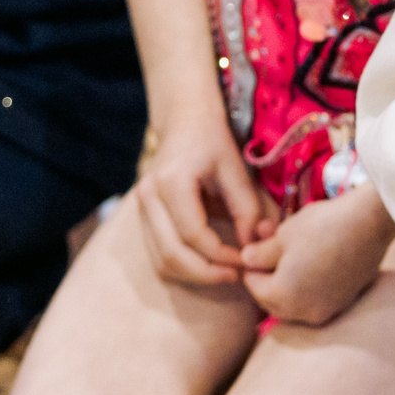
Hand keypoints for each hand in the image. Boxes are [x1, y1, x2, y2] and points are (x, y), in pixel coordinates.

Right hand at [136, 112, 277, 286]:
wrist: (184, 119)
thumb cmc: (213, 141)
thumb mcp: (236, 169)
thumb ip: (247, 208)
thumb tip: (253, 246)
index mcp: (171, 182)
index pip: (193, 235)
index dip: (221, 255)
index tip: (245, 259)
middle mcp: (149, 197)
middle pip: (171, 255)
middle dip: (206, 273)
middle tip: (236, 275)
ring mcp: (140, 207)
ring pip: (161, 261)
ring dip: (193, 274)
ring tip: (224, 272)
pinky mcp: (143, 216)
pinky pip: (159, 253)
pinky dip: (183, 266)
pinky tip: (208, 263)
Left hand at [240, 181, 394, 325]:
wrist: (370, 222)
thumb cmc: (321, 226)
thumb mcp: (283, 235)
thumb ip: (260, 254)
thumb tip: (246, 261)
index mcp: (283, 298)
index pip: (253, 287)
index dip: (251, 265)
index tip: (257, 244)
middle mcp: (304, 313)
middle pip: (273, 299)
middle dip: (268, 274)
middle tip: (271, 244)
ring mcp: (327, 310)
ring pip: (295, 300)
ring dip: (288, 279)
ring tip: (292, 248)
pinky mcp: (344, 302)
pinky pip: (316, 298)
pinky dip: (309, 283)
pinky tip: (313, 257)